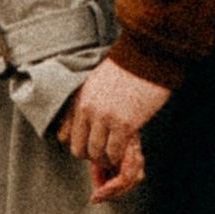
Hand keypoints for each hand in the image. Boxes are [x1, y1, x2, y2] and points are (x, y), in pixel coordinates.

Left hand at [62, 54, 172, 203]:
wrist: (147, 55)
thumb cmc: (127, 67)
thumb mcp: (97, 82)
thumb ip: (88, 102)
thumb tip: (87, 122)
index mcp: (80, 100)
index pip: (67, 137)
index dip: (82, 145)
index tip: (94, 143)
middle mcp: (89, 111)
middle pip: (79, 150)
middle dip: (92, 155)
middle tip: (106, 152)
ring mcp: (105, 118)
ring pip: (97, 154)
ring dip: (107, 158)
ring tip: (117, 153)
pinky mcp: (124, 124)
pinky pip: (115, 152)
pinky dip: (119, 156)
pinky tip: (126, 149)